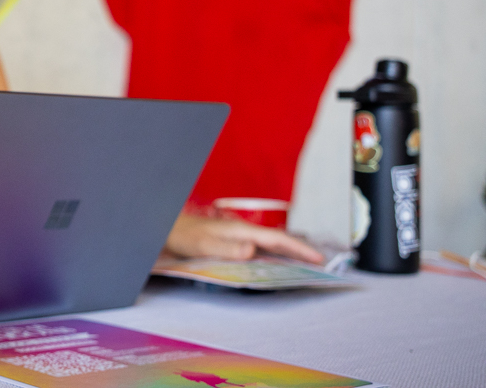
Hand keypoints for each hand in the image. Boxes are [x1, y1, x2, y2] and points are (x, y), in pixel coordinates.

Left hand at [164, 212, 323, 263]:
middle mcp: (243, 231)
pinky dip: (274, 254)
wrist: (168, 229)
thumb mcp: (204, 244)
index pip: (277, 240)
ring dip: (289, 252)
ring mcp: (239, 235)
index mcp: (242, 231)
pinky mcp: (233, 241)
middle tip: (322, 262)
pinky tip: (276, 261)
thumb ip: (227, 248)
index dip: (299, 249)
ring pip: (271, 244)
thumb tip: (252, 250)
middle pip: (278, 240)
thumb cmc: (185, 236)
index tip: (319, 258)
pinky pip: (260, 248)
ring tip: (306, 263)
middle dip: (301, 249)